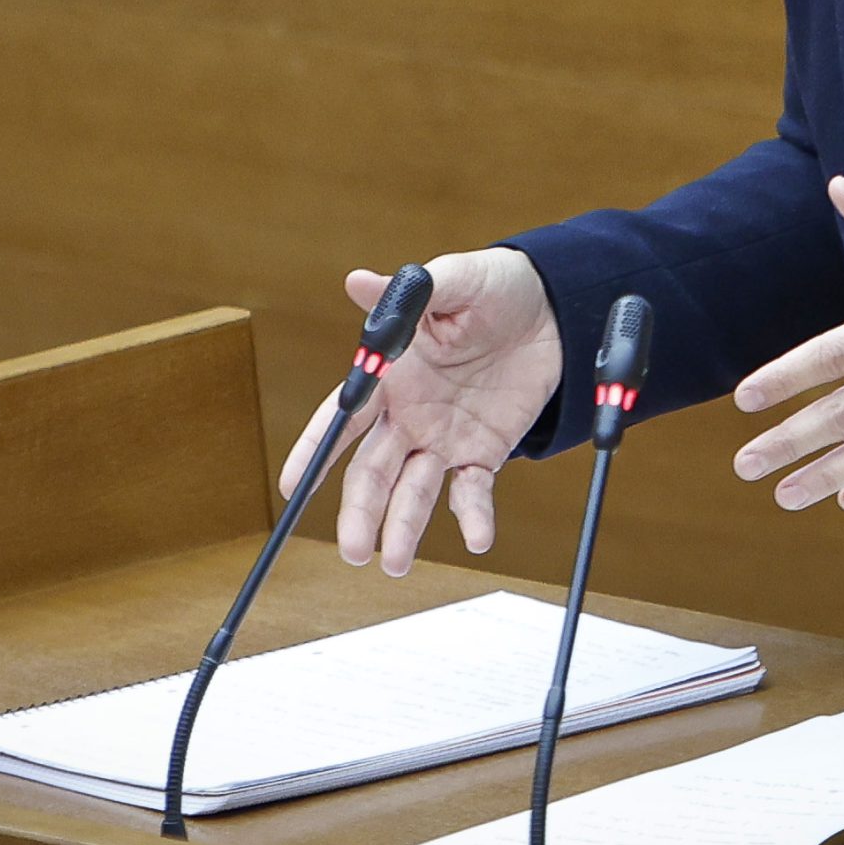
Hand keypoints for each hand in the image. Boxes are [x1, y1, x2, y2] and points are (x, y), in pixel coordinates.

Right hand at [278, 247, 563, 575]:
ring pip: (414, 491)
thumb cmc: (490, 286)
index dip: (314, 452)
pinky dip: (474, 517)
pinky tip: (478, 539)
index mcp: (391, 376)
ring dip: (403, 527)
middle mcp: (409, 414)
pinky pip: (473, 491)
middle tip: (352, 551)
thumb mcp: (453, 280)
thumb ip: (410, 292)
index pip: (342, 418)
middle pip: (372, 470)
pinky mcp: (484, 451)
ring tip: (395, 564)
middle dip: (360, 511)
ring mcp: (444, 437)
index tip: (291, 489)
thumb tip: (358, 280)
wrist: (551, 307)